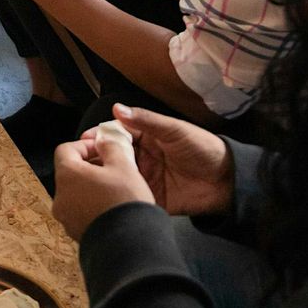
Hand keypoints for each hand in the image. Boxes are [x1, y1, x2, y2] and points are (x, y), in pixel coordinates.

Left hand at [52, 133, 154, 241]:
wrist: (131, 245)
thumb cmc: (126, 201)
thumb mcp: (124, 165)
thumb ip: (111, 146)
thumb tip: (103, 140)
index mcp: (67, 175)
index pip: (65, 149)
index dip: (84, 145)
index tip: (102, 148)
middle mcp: (60, 196)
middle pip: (69, 172)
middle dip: (89, 166)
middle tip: (112, 167)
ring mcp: (65, 217)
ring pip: (75, 193)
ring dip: (91, 186)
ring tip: (114, 189)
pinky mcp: (75, 233)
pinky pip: (80, 212)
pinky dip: (92, 205)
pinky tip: (112, 207)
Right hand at [84, 104, 234, 216]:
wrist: (228, 182)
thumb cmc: (203, 149)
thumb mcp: (175, 130)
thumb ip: (146, 121)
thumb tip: (116, 109)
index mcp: (145, 137)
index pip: (117, 133)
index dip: (100, 135)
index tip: (83, 139)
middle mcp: (140, 157)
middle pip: (112, 155)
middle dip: (96, 157)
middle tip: (80, 162)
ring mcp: (143, 179)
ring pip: (116, 176)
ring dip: (102, 177)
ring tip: (87, 180)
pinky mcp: (149, 198)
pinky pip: (129, 197)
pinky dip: (116, 196)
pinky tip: (103, 197)